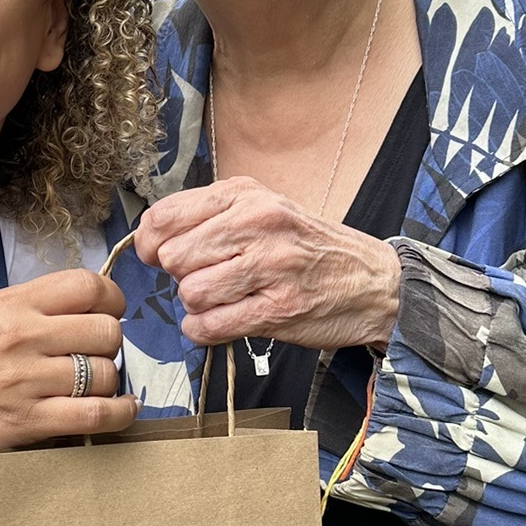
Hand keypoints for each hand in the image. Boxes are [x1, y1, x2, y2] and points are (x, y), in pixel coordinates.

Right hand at [0, 269, 136, 472]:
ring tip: (97, 387)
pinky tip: (121, 411)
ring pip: (105, 373)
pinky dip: (119, 413)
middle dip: (110, 345)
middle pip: (106, 330)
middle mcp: (21, 337)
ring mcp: (25, 380)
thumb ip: (28, 307)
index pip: (87, 285)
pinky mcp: (27, 421)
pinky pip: (96, 414)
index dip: (111, 300)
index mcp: (11, 304)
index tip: (109, 313)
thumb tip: (81, 304)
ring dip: (110, 382)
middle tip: (97, 356)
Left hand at [133, 177, 401, 352]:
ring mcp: (271, 266)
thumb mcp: (261, 210)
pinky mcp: (279, 309)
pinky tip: (222, 322)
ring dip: (197, 306)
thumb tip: (150, 242)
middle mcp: (258, 223)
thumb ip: (207, 218)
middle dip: (181, 277)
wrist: (375, 282)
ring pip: (191, 293)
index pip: (164, 217)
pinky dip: (205, 330)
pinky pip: (211, 326)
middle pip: (174, 258)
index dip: (150, 244)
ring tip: (223, 300)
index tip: (160, 257)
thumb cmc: (307, 248)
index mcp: (245, 195)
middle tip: (207, 278)